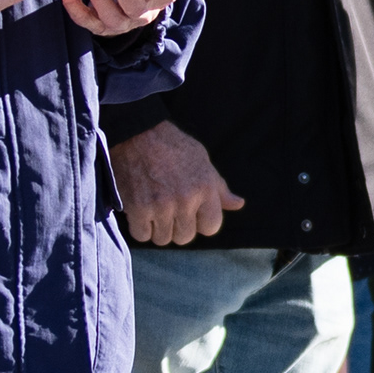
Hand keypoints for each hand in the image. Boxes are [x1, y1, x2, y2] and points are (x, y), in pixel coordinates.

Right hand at [115, 120, 245, 244]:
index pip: (211, 227)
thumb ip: (219, 188)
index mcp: (205, 188)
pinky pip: (141, 235)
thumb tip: (238, 204)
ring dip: (157, 228)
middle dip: (177, 227)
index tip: (190, 213)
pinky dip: (139, 227)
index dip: (200, 222)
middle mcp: (186, 200)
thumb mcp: (201, 161)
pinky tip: (139, 210)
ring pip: (163, 238)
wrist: (135, 133)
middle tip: (167, 209)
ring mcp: (161, 206)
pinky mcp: (138, 208)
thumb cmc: (171, 145)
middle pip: (185, 237)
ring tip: (152, 208)